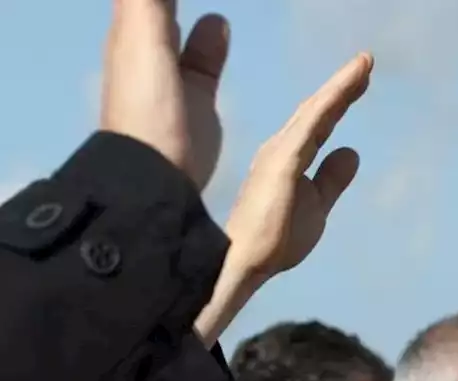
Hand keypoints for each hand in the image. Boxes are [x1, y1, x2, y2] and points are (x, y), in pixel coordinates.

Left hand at [101, 0, 229, 189]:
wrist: (158, 183)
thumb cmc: (150, 112)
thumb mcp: (144, 38)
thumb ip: (151, 1)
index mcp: (132, 28)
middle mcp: (146, 45)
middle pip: (160, 4)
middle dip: (175, 0)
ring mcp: (171, 72)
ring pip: (179, 21)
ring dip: (192, 6)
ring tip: (215, 3)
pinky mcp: (195, 99)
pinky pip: (202, 55)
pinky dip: (212, 37)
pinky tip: (222, 26)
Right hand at [223, 53, 372, 280]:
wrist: (243, 265)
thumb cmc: (274, 239)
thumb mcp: (316, 205)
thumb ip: (331, 179)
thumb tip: (352, 151)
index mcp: (289, 158)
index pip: (320, 124)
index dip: (340, 101)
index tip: (362, 79)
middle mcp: (281, 148)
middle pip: (318, 111)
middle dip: (343, 86)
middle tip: (367, 61)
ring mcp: (280, 152)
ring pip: (316, 111)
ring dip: (340, 87)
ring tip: (363, 65)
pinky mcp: (282, 161)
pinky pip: (312, 125)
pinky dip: (331, 101)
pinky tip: (346, 86)